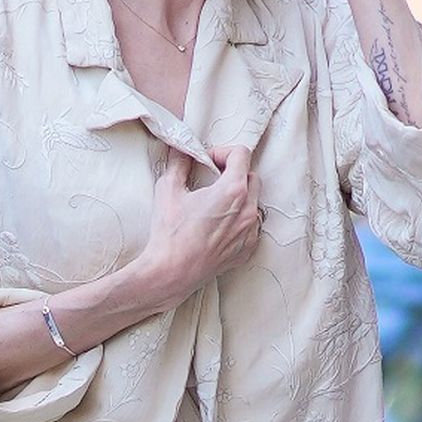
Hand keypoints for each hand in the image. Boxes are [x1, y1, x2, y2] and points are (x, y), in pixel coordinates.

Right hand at [136, 144, 260, 302]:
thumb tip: (182, 149)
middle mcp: (248, 210)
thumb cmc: (169, 233)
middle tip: (211, 180)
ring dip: (238, 197)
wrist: (171, 273)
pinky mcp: (247, 249)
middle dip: (233, 173)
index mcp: (233, 190)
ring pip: (253, 202)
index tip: (208, 162)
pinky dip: (238, 220)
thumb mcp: (168, 188)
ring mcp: (250, 232)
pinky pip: (250, 226)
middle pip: (251, 176)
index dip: (222, 152)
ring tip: (214, 204)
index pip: (241, 154)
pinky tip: (217, 226)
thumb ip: (179, 162)